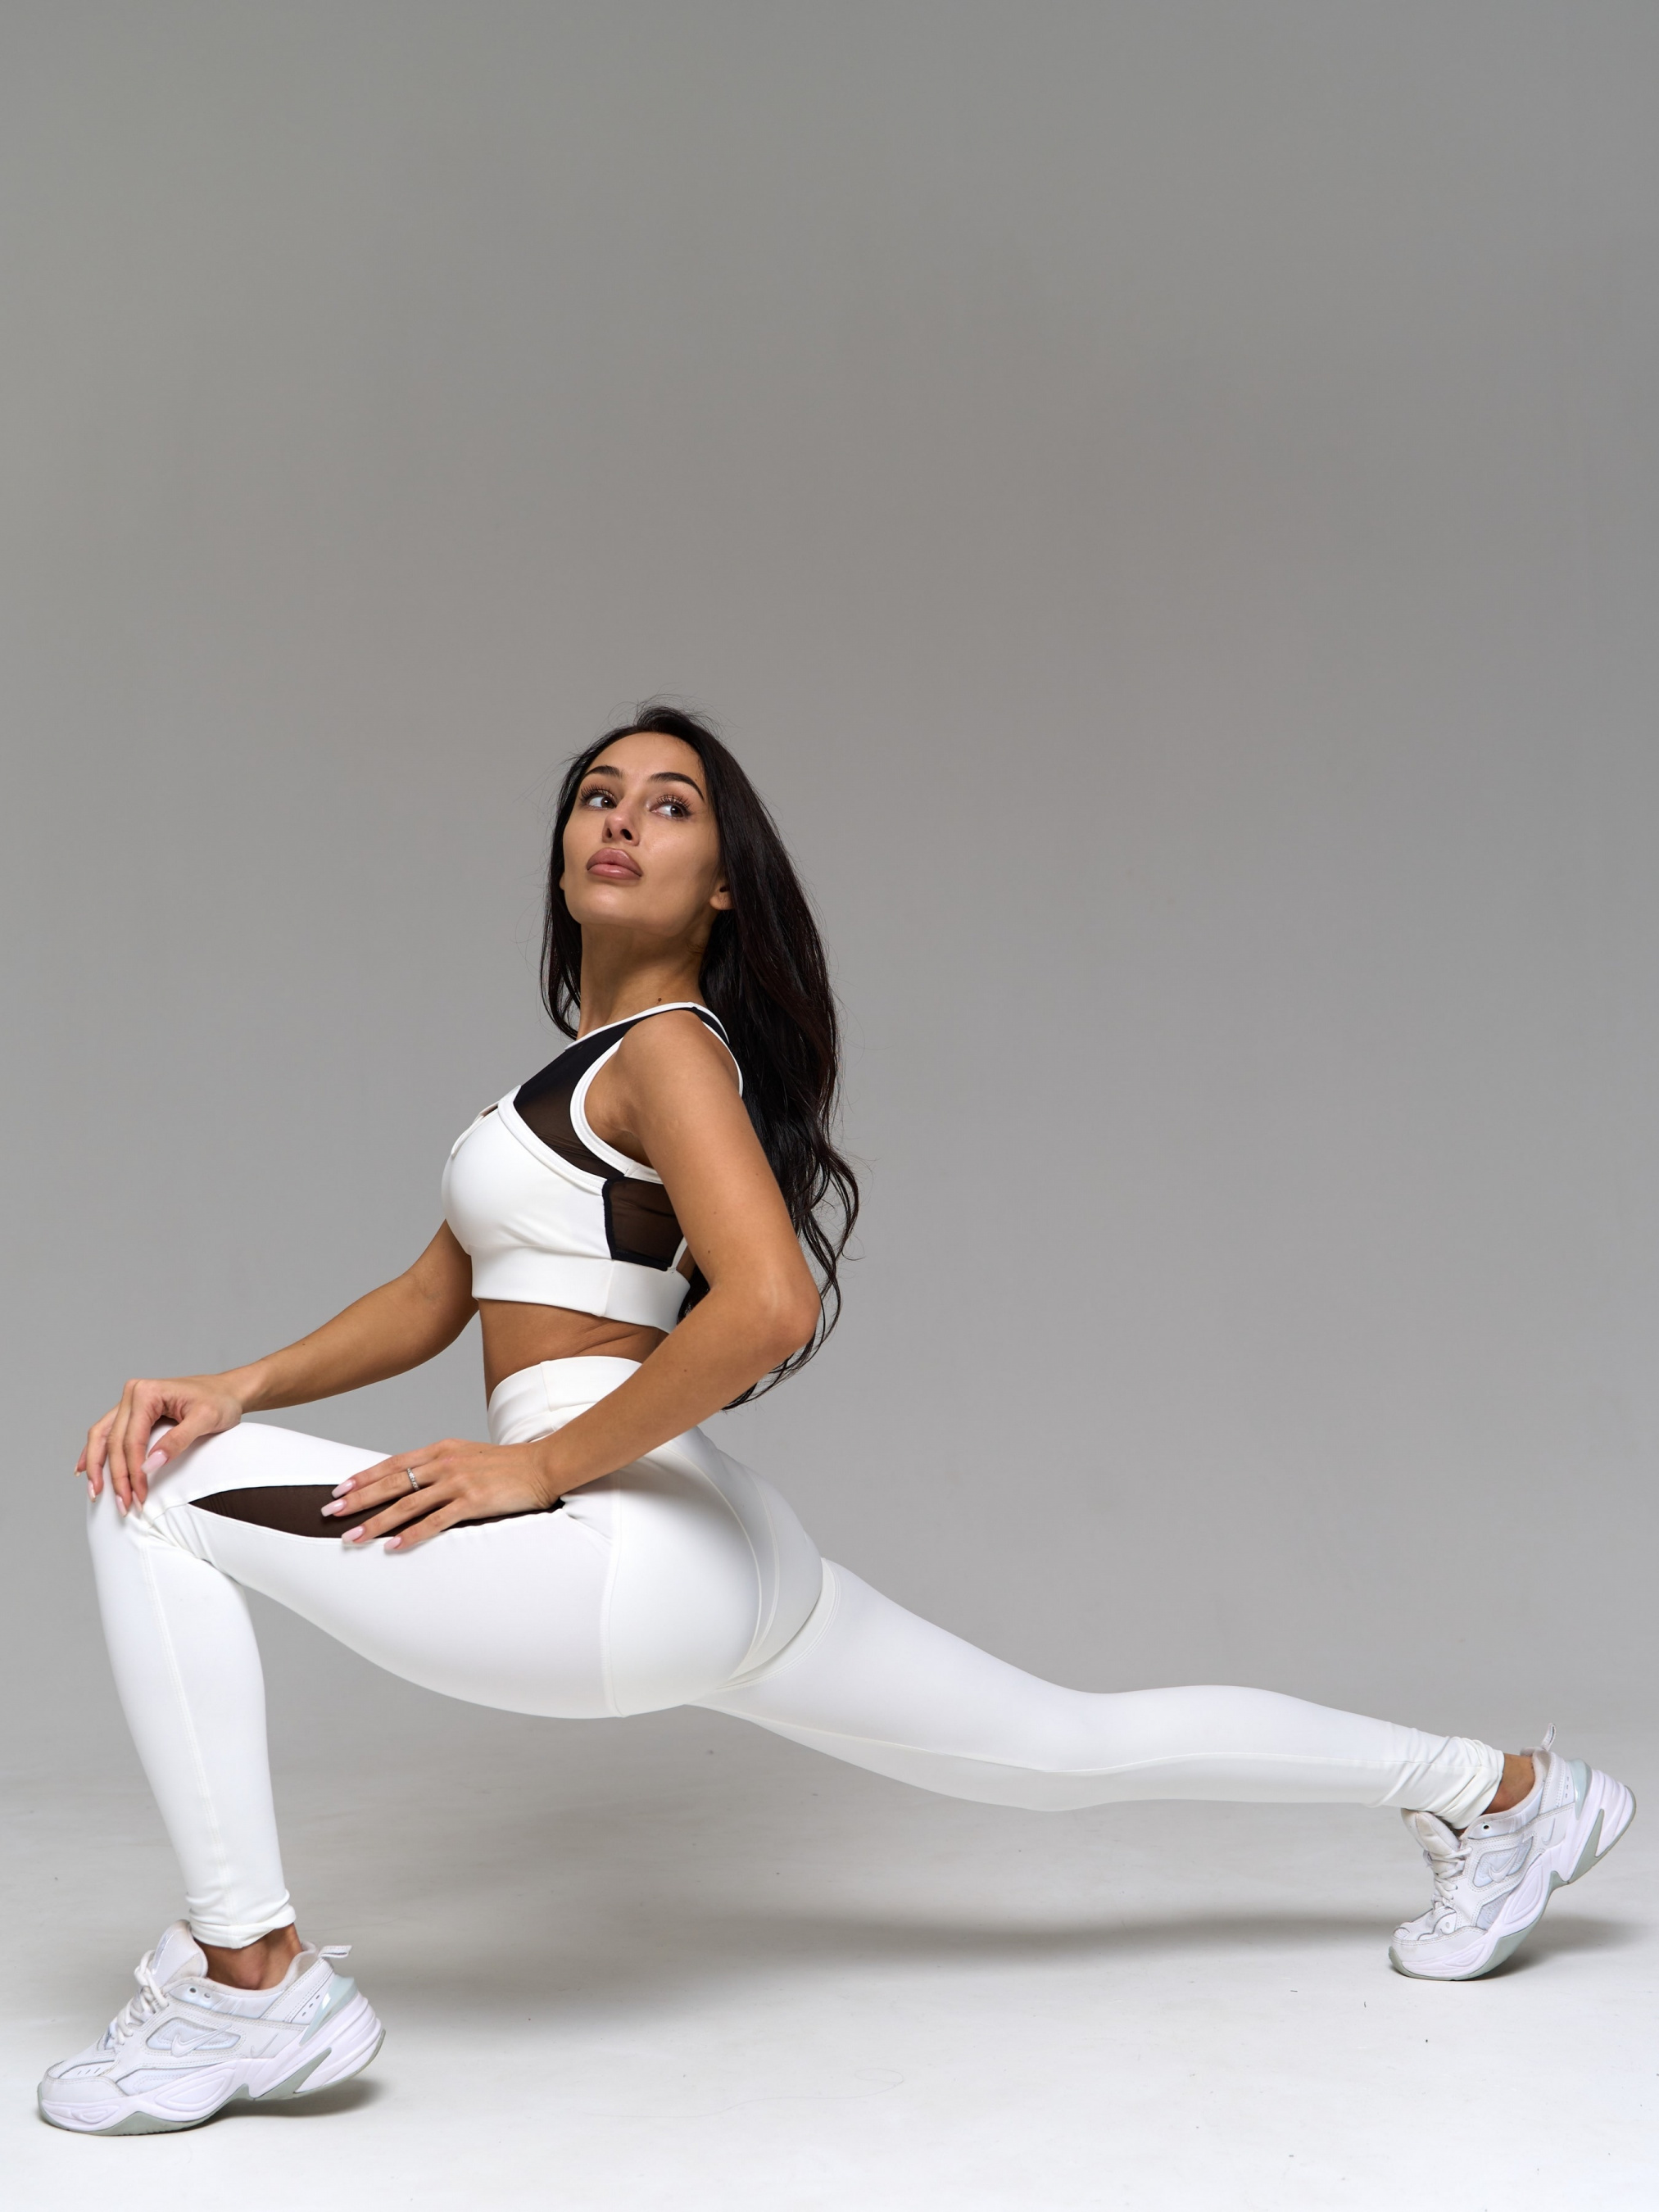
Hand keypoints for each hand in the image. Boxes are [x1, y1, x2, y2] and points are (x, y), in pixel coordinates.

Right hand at [80, 1375, 246, 1513]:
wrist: (227, 1391)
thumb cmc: (219, 1402)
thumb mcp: (206, 1420)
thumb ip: (177, 1441)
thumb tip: (148, 1466)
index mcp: (147, 1393)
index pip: (132, 1440)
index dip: (133, 1472)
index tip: (139, 1497)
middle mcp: (132, 1394)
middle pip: (113, 1442)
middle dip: (116, 1477)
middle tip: (123, 1505)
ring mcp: (129, 1402)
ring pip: (101, 1437)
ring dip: (97, 1467)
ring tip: (96, 1493)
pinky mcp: (131, 1412)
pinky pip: (106, 1433)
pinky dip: (94, 1452)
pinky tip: (86, 1469)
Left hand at [321, 1437, 562, 1551]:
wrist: (544, 1465)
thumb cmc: (508, 1465)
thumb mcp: (469, 1456)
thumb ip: (442, 1467)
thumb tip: (415, 1483)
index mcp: (442, 1449)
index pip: (393, 1462)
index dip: (364, 1476)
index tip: (340, 1488)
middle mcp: (445, 1463)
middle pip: (392, 1483)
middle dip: (358, 1499)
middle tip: (330, 1512)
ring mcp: (458, 1482)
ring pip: (406, 1504)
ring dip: (376, 1522)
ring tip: (352, 1536)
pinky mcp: (472, 1502)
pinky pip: (434, 1522)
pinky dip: (411, 1535)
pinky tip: (392, 1546)